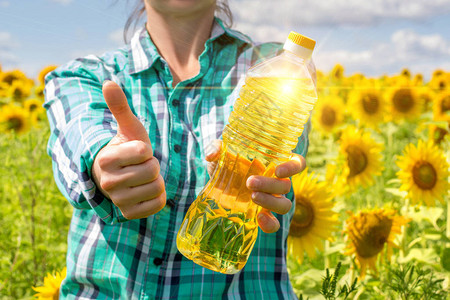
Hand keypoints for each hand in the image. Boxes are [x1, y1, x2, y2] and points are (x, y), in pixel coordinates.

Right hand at [92, 81, 165, 218]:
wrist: (120, 176)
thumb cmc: (126, 149)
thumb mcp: (127, 128)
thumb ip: (120, 106)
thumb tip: (108, 82)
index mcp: (106, 159)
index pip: (144, 152)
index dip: (146, 149)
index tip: (136, 152)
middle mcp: (107, 183)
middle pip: (153, 170)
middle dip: (152, 165)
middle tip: (140, 166)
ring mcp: (118, 201)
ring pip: (157, 187)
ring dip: (156, 181)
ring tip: (142, 178)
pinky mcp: (129, 214)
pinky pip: (158, 204)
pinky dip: (158, 196)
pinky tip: (145, 191)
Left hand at [205, 140, 305, 232]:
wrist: (215, 181)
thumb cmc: (226, 161)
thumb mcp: (221, 151)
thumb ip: (216, 147)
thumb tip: (212, 154)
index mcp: (275, 162)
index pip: (297, 163)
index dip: (293, 167)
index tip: (278, 170)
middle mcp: (277, 182)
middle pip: (286, 186)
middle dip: (269, 185)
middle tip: (249, 182)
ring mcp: (271, 199)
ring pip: (284, 205)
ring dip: (270, 202)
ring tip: (252, 197)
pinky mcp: (262, 214)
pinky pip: (274, 223)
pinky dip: (270, 224)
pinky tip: (259, 219)